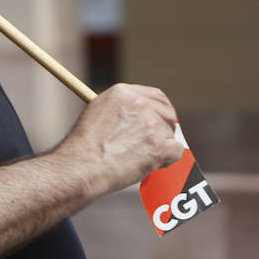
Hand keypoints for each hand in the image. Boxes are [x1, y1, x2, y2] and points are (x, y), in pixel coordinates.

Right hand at [57, 83, 184, 195]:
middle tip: (152, 143)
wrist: (81, 166)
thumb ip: (120, 109)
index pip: (156, 96)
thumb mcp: (97, 112)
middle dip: (164, 129)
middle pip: (168, 114)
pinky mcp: (160, 145)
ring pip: (170, 135)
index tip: (159, 121)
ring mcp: (151, 124)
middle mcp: (140, 104)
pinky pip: (176, 151)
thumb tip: (136, 118)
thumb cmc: (84, 145)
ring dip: (160, 147)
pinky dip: (166, 160)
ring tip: (138, 157)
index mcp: (123, 93)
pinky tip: (148, 164)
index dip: (159, 111)